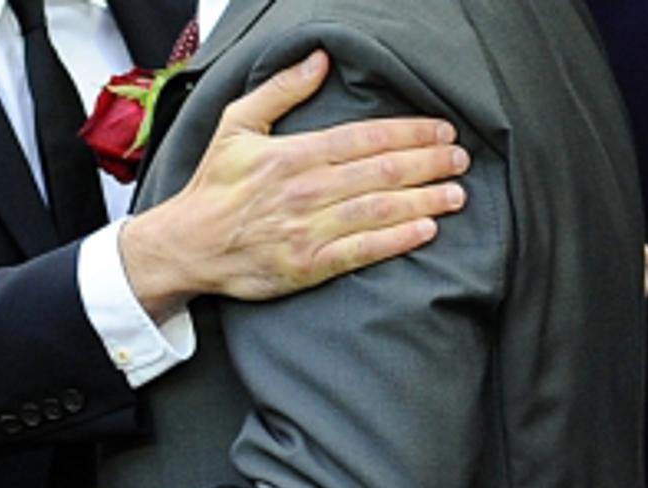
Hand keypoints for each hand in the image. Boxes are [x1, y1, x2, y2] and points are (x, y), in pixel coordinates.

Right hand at [122, 49, 469, 320]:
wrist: (187, 246)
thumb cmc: (213, 188)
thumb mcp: (235, 125)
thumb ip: (280, 91)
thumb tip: (319, 61)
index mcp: (293, 155)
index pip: (365, 138)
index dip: (410, 133)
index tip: (441, 130)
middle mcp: (306, 191)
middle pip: (382, 172)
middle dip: (429, 163)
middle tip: (459, 159)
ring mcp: (308, 230)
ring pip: (380, 210)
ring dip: (425, 200)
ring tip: (455, 193)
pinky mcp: (308, 266)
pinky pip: (363, 251)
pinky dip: (398, 239)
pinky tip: (425, 230)